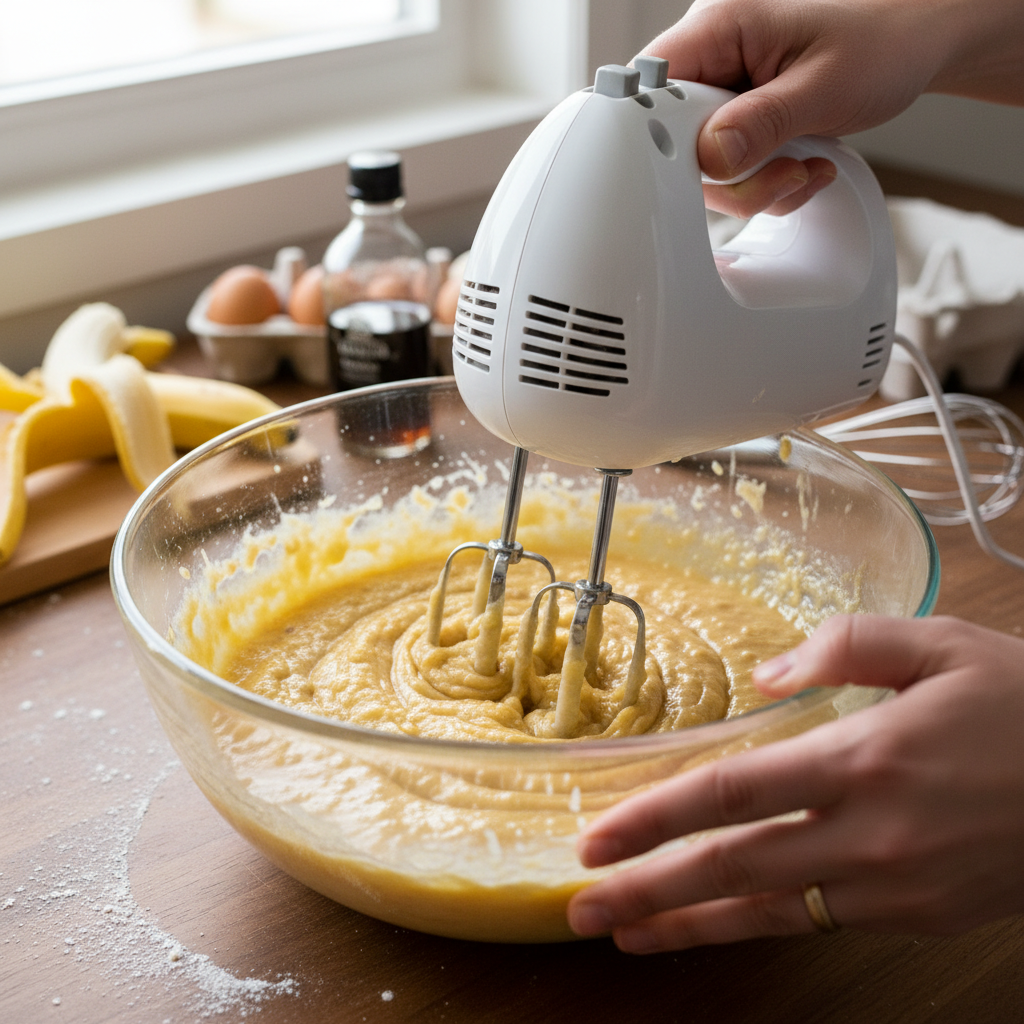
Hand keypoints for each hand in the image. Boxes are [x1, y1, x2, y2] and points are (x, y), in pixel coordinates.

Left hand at [567, 615, 1023, 951]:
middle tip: (582, 907)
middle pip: (732, 868)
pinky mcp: (918, 914)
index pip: (729, 794)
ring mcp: (894, 886)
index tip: (596, 838)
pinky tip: (717, 923)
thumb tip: (765, 678)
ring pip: (768, 912)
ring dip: (689, 925)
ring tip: (627, 937)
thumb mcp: (941, 643)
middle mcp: (869, 834)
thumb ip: (844, 645)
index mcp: (864, 758)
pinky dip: (756, 925)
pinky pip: (817, 920)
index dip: (653, 819)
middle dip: (648, 891)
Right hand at [641, 0, 1023, 215]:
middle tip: (779, 174)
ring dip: (750, 185)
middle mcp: (711, 57)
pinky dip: (761, 184)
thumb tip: (709, 156)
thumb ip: (761, 123)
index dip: (657, 135)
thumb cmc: (883, 40)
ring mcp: (722, 92)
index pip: (648, 85)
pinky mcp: (736, 119)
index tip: (696, 166)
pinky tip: (798, 166)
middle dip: (724, 174)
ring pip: (700, 165)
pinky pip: (726, 169)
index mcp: (718, 25)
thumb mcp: (823, 85)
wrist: (916, 43)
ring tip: (800, 168)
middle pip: (672, 137)